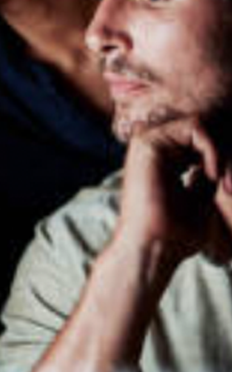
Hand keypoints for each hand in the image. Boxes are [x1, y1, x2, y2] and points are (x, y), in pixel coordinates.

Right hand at [114, 116, 231, 262]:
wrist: (156, 245)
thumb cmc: (178, 232)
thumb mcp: (205, 195)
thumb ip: (210, 171)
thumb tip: (226, 154)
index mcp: (165, 161)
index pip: (203, 142)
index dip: (224, 158)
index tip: (230, 188)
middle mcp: (155, 149)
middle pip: (205, 132)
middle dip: (227, 155)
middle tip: (230, 185)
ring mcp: (149, 144)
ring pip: (202, 126)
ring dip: (221, 152)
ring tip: (220, 180)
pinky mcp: (148, 143)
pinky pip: (195, 127)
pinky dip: (212, 148)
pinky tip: (211, 174)